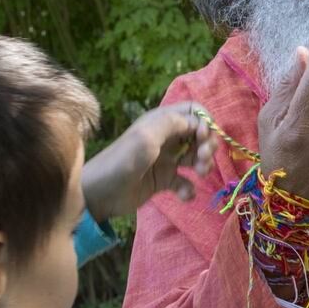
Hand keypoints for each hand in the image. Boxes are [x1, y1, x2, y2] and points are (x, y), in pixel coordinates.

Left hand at [81, 102, 218, 220]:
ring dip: (204, 165)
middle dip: (207, 146)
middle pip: (199, 135)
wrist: (101, 193)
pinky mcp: (164, 181)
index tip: (202, 139)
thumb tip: (198, 124)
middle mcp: (167, 138)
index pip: (194, 112)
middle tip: (202, 160)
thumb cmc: (123, 160)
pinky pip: (186, 182)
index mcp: (162, 121)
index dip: (205, 123)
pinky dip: (189, 189)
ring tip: (199, 175)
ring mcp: (166, 160)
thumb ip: (174, 123)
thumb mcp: (147, 135)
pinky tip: (183, 195)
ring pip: (196, 157)